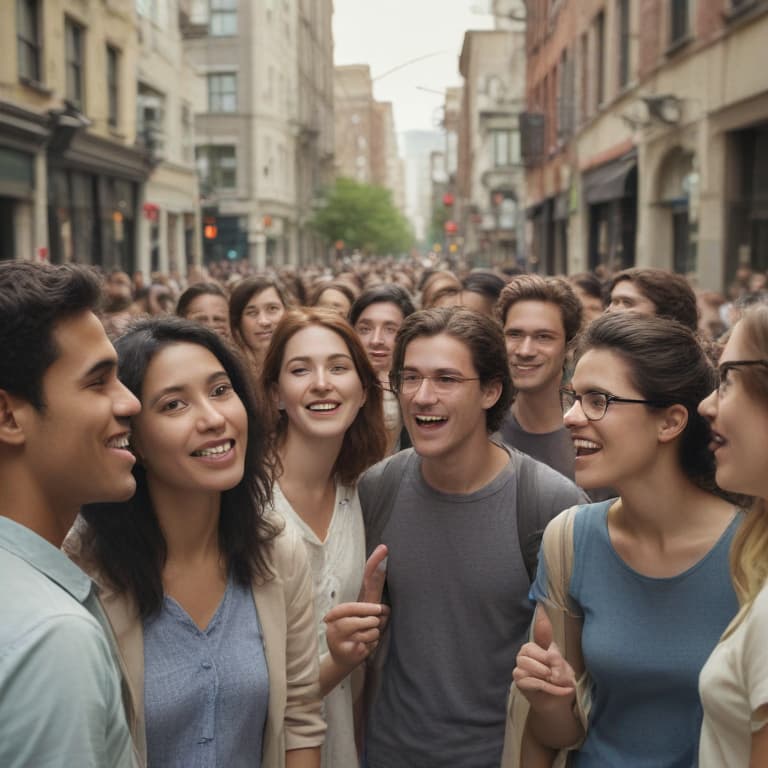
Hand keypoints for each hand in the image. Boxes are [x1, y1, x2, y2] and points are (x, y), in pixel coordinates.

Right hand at [323, 546, 388, 669]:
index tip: (385, 548)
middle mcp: (340, 614)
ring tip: (366, 638)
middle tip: (373, 623)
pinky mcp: (340, 646)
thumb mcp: (369, 621)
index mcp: (350, 604)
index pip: (366, 580)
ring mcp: (337, 630)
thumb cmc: (358, 637)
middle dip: (375, 619)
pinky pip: (366, 644)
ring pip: (371, 629)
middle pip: (368, 609)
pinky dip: (368, 648)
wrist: (341, 660)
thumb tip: (384, 608)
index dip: (375, 563)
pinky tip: (361, 648)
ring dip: (374, 636)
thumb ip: (376, 610)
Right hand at [324, 601, 388, 669]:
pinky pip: (369, 645)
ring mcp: (341, 645)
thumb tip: (386, 609)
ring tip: (371, 634)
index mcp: (332, 618)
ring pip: (365, 635)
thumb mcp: (352, 620)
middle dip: (371, 620)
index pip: (348, 608)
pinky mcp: (350, 655)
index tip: (379, 608)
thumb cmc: (349, 635)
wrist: (341, 660)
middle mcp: (333, 632)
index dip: (365, 607)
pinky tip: (368, 644)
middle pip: (354, 623)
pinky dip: (373, 643)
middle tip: (377, 621)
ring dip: (374, 632)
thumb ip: (366, 612)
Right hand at [513, 608, 575, 711]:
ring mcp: (520, 666)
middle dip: (548, 662)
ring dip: (546, 675)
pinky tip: (559, 689)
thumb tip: (550, 654)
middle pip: (530, 649)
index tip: (541, 604)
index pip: (538, 629)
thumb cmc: (561, 683)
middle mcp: (526, 652)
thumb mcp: (565, 669)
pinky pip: (531, 680)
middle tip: (560, 674)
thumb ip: (557, 659)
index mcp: (538, 646)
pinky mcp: (519, 681)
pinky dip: (547, 686)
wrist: (558, 705)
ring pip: (528, 664)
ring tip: (557, 681)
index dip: (539, 618)